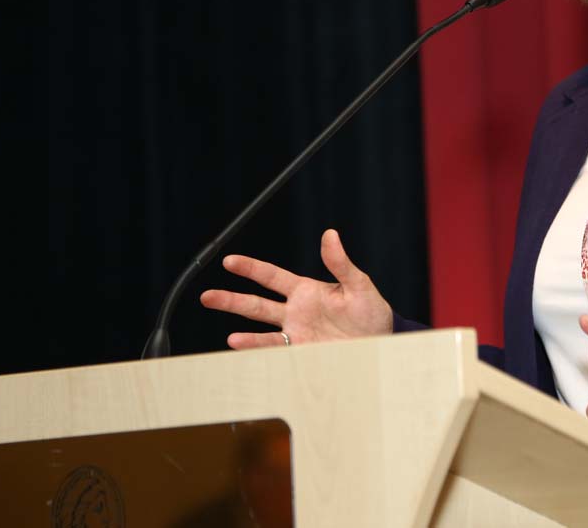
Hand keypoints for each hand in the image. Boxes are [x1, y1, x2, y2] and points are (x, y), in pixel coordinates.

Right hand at [200, 229, 392, 348]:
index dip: (251, 268)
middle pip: (256, 304)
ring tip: (226, 335)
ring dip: (240, 330)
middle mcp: (295, 311)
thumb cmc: (371, 310)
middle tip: (206, 296)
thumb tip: (330, 235)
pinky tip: (238, 344)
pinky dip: (256, 348)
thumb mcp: (359, 284)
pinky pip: (275, 350)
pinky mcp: (301, 351)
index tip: (229, 261)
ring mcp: (296, 332)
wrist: (381, 341)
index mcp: (306, 290)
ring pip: (260, 329)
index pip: (272, 276)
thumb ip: (341, 264)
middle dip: (231, 299)